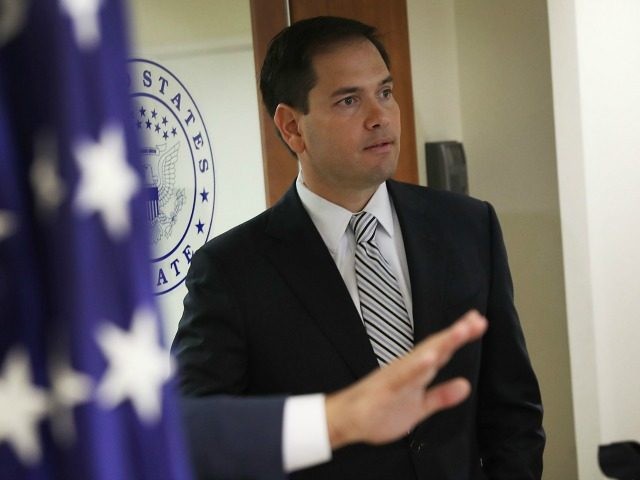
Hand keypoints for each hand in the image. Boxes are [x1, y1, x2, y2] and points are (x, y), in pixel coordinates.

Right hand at [325, 310, 486, 448]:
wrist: (348, 419)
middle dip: (457, 333)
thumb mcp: (420, 408)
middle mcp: (408, 367)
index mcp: (417, 371)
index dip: (460, 336)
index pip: (442, 350)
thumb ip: (441, 396)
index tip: (478, 321)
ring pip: (423, 356)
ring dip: (442, 343)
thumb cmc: (381, 410)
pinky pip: (403, 376)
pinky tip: (430, 357)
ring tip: (461, 331)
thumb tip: (465, 386)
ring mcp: (397, 375)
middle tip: (478, 320)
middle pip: (436, 346)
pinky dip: (417, 365)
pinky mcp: (386, 387)